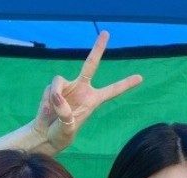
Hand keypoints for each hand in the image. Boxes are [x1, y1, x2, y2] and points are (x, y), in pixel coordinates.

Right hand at [33, 31, 142, 151]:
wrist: (45, 134)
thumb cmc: (61, 135)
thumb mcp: (67, 130)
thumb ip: (65, 116)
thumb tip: (59, 97)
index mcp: (93, 101)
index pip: (112, 91)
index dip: (125, 84)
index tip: (140, 77)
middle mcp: (82, 90)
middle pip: (90, 64)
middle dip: (98, 48)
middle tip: (106, 32)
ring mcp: (68, 86)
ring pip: (60, 81)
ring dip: (56, 97)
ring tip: (54, 112)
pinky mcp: (55, 87)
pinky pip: (52, 87)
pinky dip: (49, 98)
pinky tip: (48, 109)